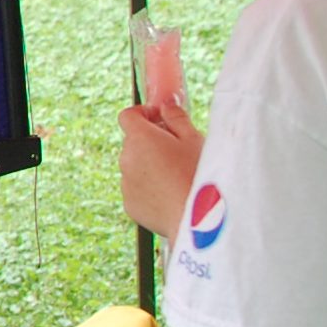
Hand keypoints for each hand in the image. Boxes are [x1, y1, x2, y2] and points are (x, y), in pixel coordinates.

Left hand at [117, 99, 204, 238]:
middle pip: (133, 143)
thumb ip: (176, 118)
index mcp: (140, 138)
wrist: (199, 221)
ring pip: (135, 167)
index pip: (128, 116)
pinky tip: (173, 195)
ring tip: (180, 177)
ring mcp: (125, 183)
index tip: (160, 119)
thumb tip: (166, 105)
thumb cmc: (201, 175)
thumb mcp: (195, 139)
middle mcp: (126, 158)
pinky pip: (138, 189)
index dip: (144, 114)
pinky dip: (150, 189)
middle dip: (152, 143)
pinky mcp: (129, 204)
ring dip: (151, 167)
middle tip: (179, 151)